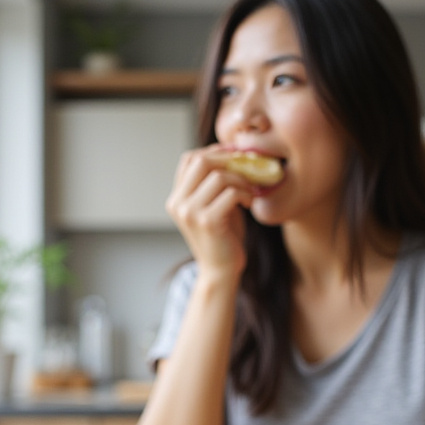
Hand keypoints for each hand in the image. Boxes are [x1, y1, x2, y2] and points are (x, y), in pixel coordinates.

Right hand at [165, 146, 255, 279]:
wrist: (220, 272)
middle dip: (229, 161)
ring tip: (249, 192)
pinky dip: (245, 194)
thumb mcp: (212, 206)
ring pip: (219, 176)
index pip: (189, 159)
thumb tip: (231, 153)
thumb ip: (213, 183)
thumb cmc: (222, 237)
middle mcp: (178, 203)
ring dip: (241, 180)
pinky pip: (231, 193)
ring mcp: (190, 212)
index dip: (213, 152)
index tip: (235, 157)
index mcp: (176, 198)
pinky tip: (248, 204)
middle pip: (201, 161)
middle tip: (247, 169)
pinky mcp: (207, 221)